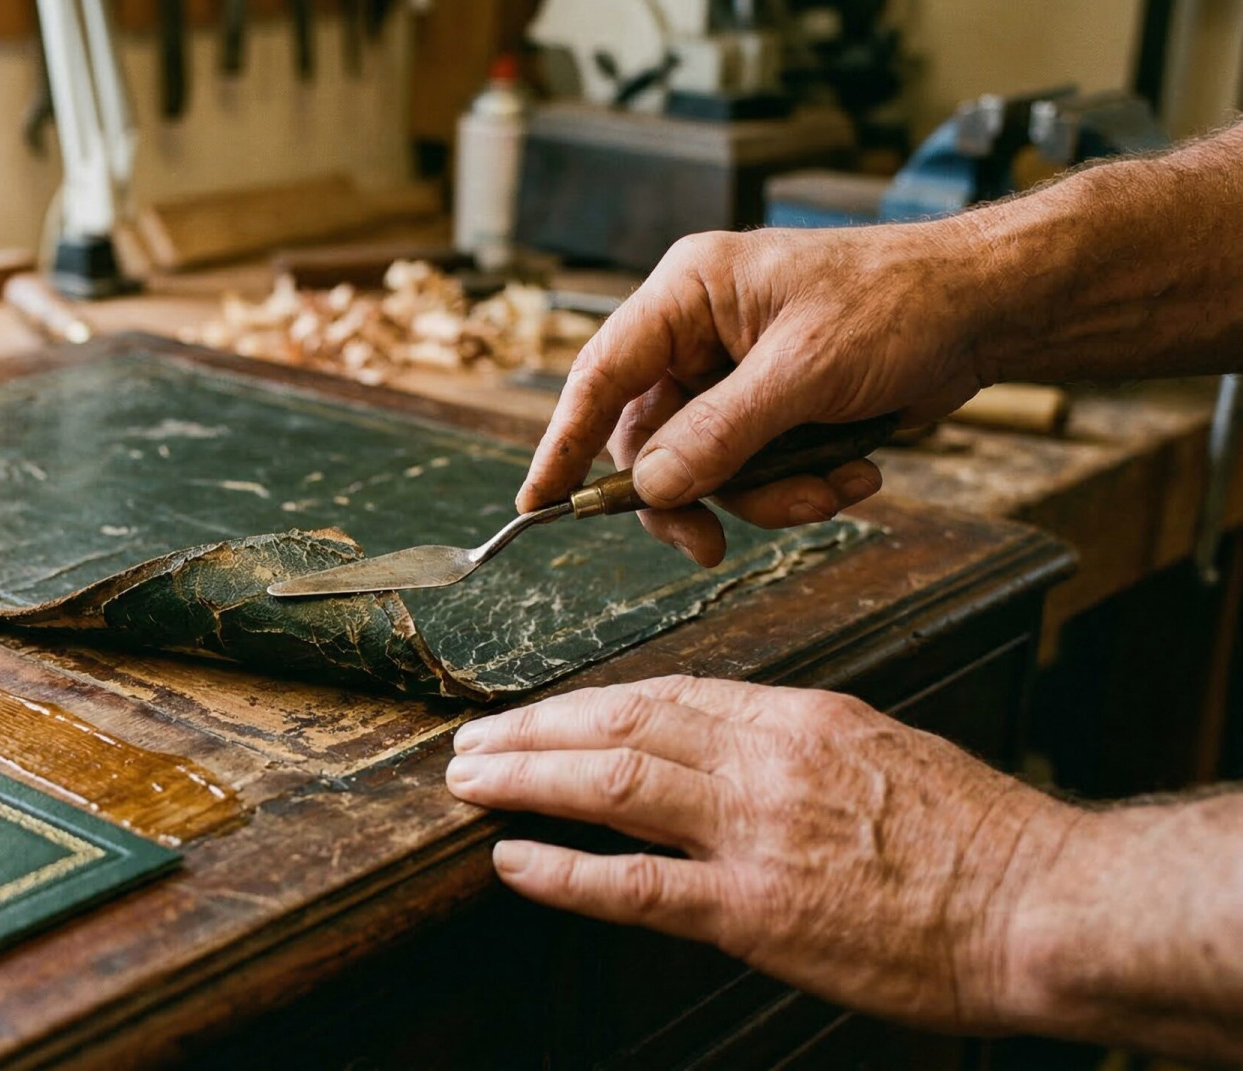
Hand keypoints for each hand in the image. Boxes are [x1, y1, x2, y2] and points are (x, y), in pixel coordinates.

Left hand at [445, 676, 1081, 1032]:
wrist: (1045, 905)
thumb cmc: (978, 838)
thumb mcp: (882, 752)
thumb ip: (793, 748)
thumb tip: (721, 751)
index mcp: (797, 717)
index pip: (663, 695)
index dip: (584, 706)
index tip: (536, 716)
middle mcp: (766, 761)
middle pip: (620, 725)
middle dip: (533, 730)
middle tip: (471, 741)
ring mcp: (757, 833)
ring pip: (613, 784)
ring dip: (526, 779)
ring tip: (468, 783)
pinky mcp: (758, 909)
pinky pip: (637, 885)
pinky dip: (564, 870)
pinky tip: (513, 860)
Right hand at [518, 222, 1001, 565]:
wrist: (988, 309)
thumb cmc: (900, 303)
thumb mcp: (805, 371)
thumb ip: (721, 432)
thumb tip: (648, 486)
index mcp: (688, 293)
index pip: (601, 373)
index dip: (563, 440)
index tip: (537, 502)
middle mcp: (699, 334)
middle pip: (649, 439)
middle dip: (694, 493)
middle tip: (709, 545)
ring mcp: (736, 375)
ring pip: (705, 467)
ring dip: (768, 495)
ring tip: (833, 488)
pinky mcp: (774, 408)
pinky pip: (754, 470)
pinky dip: (800, 486)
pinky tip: (855, 471)